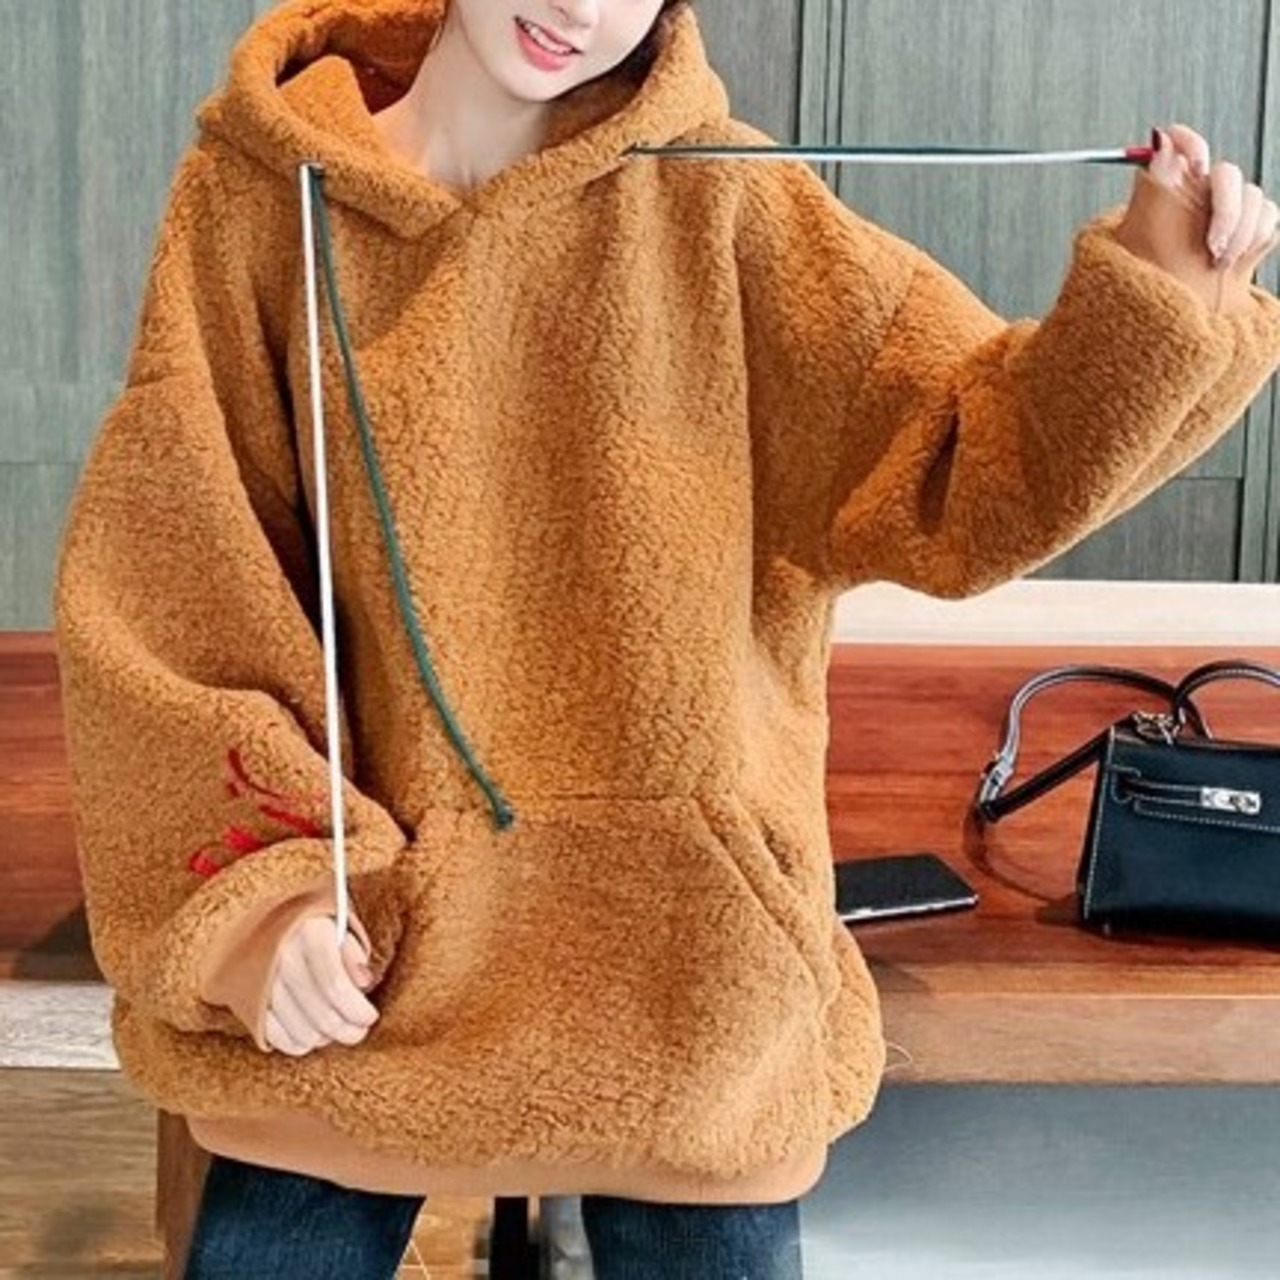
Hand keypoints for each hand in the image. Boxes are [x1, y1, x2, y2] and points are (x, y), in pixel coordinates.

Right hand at [263, 914, 380, 1056]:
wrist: (265, 918)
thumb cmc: (314, 924)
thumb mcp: (340, 925)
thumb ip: (354, 953)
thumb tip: (363, 983)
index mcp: (310, 932)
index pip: (335, 986)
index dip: (357, 1009)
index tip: (370, 1017)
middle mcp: (282, 957)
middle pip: (321, 1014)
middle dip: (347, 1030)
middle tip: (359, 1031)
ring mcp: (261, 981)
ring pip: (301, 1031)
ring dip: (325, 1038)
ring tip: (337, 1029)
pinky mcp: (247, 1000)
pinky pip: (275, 1036)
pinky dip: (297, 1043)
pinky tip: (313, 1036)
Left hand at [1113, 123, 1278, 312]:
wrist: (1169, 318)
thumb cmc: (1146, 281)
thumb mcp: (1137, 234)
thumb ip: (1151, 184)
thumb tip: (1160, 139)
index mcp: (1168, 187)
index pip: (1181, 143)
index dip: (1193, 145)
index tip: (1196, 166)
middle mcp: (1199, 193)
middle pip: (1227, 174)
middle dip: (1225, 210)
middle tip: (1211, 244)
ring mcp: (1227, 210)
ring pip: (1251, 197)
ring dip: (1239, 233)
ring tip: (1216, 262)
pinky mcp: (1249, 229)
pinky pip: (1267, 218)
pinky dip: (1254, 240)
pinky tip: (1232, 263)